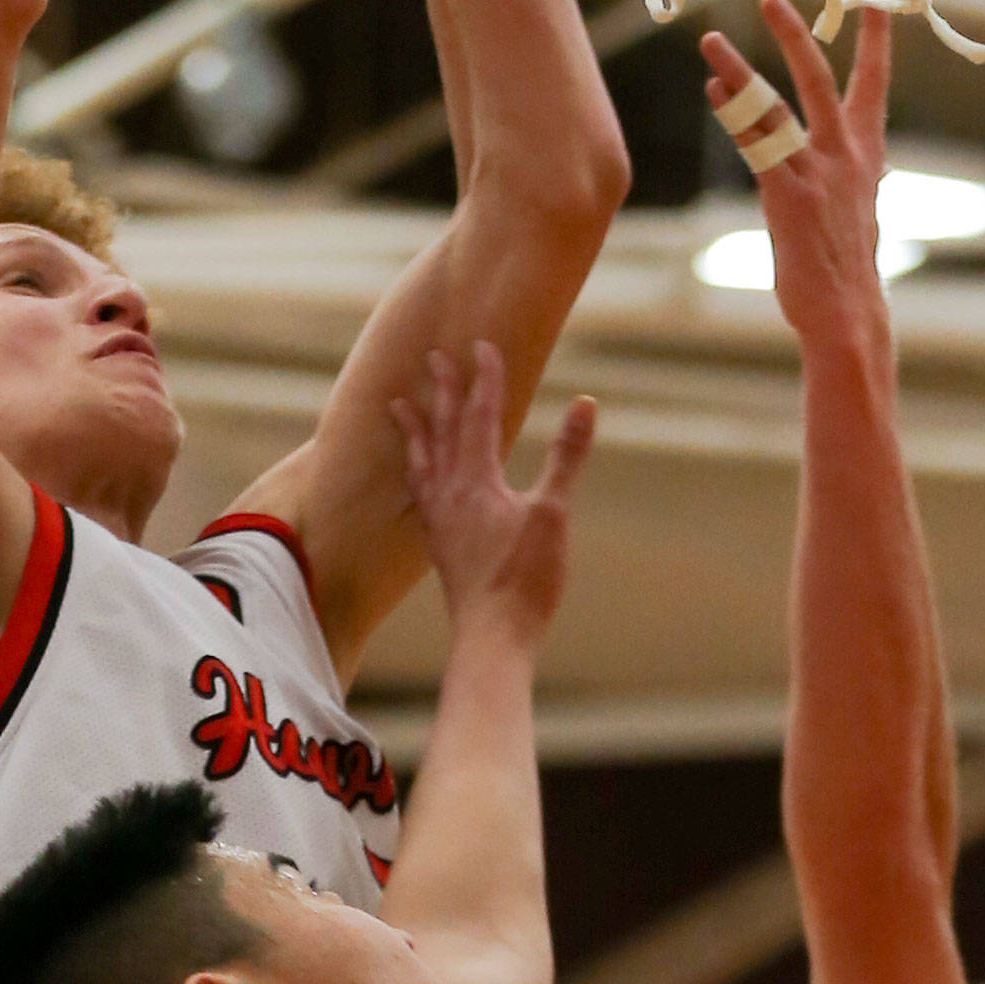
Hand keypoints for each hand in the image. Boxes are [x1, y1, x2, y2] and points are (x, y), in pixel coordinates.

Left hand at [392, 343, 594, 639]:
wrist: (491, 638)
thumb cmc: (525, 580)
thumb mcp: (553, 513)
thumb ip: (566, 456)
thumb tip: (585, 404)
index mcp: (475, 481)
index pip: (480, 417)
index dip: (484, 379)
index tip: (484, 345)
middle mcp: (448, 494)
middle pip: (443, 431)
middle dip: (441, 392)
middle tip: (433, 357)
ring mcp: (439, 521)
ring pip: (422, 460)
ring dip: (415, 429)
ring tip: (399, 406)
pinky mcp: (438, 544)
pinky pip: (419, 493)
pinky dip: (416, 472)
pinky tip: (418, 478)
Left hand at [702, 0, 891, 344]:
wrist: (848, 312)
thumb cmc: (847, 267)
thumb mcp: (857, 210)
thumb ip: (849, 179)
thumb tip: (853, 170)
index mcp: (867, 154)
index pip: (873, 81)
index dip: (875, 36)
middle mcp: (845, 154)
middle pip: (818, 77)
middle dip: (794, 35)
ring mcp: (816, 171)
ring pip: (774, 105)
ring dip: (738, 69)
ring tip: (709, 39)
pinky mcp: (788, 194)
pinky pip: (755, 144)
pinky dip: (732, 113)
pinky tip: (712, 88)